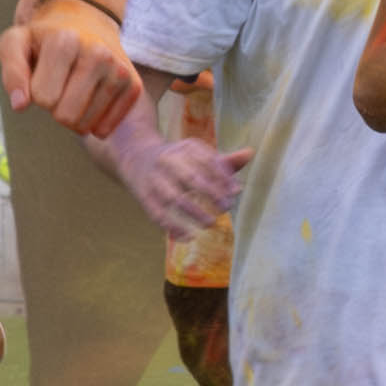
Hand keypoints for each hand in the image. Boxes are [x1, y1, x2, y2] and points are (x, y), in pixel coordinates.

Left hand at [0, 0, 141, 136]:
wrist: (83, 21)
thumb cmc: (44, 39)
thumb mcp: (15, 44)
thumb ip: (12, 72)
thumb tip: (20, 105)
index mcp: (65, 41)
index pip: (43, 98)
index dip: (36, 92)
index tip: (42, 73)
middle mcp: (98, 53)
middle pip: (65, 116)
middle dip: (55, 107)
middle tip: (58, 84)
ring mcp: (118, 70)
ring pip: (85, 126)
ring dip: (73, 115)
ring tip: (73, 88)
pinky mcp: (132, 85)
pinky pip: (104, 129)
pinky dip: (92, 122)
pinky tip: (90, 98)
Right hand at [92, 106, 239, 236]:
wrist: (136, 156)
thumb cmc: (177, 159)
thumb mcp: (198, 154)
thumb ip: (224, 160)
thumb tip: (250, 153)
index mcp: (185, 148)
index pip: (207, 161)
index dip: (222, 177)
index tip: (236, 192)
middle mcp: (168, 160)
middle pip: (191, 178)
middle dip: (211, 194)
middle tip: (226, 207)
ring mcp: (154, 178)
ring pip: (173, 197)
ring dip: (193, 212)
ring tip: (211, 224)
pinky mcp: (143, 195)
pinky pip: (156, 214)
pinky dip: (171, 227)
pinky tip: (187, 237)